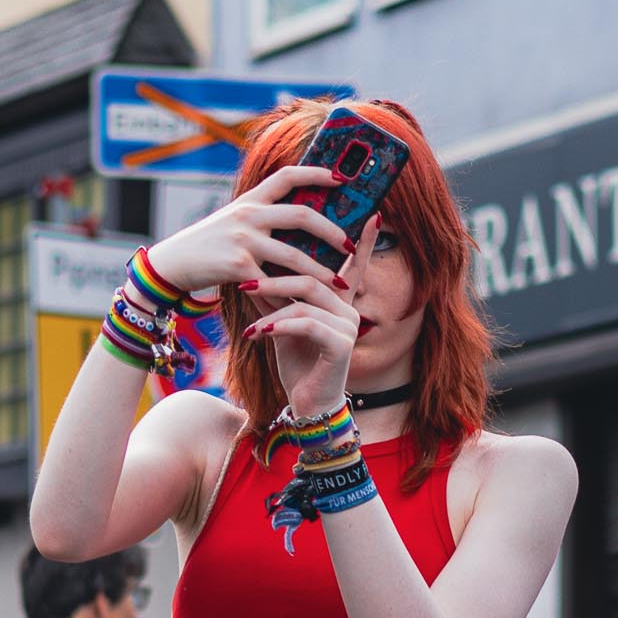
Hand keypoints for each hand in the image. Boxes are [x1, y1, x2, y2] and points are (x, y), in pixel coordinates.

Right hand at [143, 162, 349, 297]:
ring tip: (339, 283)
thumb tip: (300, 223)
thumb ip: (262, 218)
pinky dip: (287, 298)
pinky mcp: (238, 266)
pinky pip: (273, 284)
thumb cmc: (208, 246)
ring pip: (294, 255)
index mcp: (252, 199)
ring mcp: (244, 239)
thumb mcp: (234, 221)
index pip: (288, 176)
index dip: (317, 173)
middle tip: (350, 246)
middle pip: (303, 215)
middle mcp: (250, 214)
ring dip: (320, 272)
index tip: (342, 178)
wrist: (173, 263)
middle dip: (332, 231)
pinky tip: (300, 307)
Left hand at [244, 250, 362, 418]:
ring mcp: (348, 326)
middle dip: (275, 275)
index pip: (351, 265)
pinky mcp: (341, 345)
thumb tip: (252, 268)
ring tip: (246, 303)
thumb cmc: (298, 366)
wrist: (307, 405)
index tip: (373, 211)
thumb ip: (273, 298)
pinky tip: (257, 332)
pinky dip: (278, 325)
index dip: (362, 240)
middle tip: (244, 277)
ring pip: (307, 298)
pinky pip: (306, 323)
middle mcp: (349, 310)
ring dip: (271, 300)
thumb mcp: (281, 325)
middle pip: (312, 277)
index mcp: (339, 302)